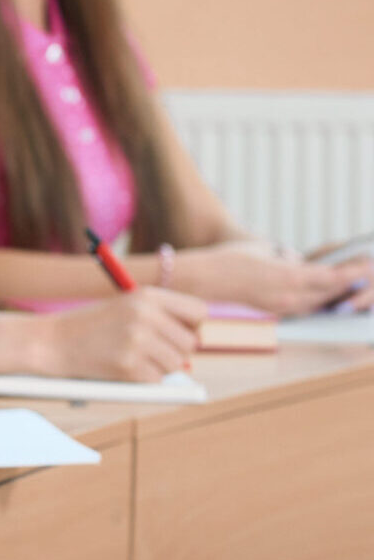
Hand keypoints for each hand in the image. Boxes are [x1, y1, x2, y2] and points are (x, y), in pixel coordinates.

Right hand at [36, 289, 205, 380]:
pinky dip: (144, 380)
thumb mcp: (126, 308)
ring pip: (177, 364)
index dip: (192, 325)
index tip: (176, 332)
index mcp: (147, 296)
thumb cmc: (91, 326)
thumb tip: (197, 341)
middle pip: (191, 342)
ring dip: (160, 367)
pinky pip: (157, 380)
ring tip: (133, 358)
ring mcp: (137, 341)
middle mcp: (145, 315)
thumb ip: (161, 317)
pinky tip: (122, 368)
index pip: (198, 311)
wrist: (51, 341)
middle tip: (153, 352)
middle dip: (177, 351)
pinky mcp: (128, 365)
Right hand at [178, 244, 372, 316]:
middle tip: (364, 274)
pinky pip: (304, 307)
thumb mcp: (264, 249)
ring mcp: (282, 307)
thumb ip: (286, 257)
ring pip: (319, 303)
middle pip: (330, 293)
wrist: (202, 279)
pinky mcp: (274, 311)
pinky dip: (318, 300)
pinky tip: (324, 296)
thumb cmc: (230, 258)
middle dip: (349, 284)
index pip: (331, 277)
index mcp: (289, 277)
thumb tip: (299, 262)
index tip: (366, 264)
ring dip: (335, 295)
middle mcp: (289, 296)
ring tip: (350, 285)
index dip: (352, 272)